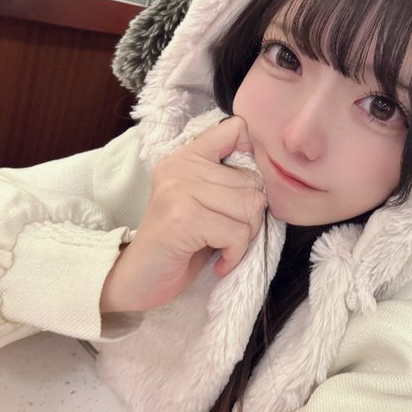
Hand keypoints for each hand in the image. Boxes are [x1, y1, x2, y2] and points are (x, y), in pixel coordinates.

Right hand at [100, 117, 264, 312]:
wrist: (139, 282)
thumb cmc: (180, 245)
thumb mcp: (205, 204)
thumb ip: (229, 183)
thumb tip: (272, 173)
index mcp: (187, 157)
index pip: (236, 129)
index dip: (254, 159)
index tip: (241, 191)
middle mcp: (181, 167)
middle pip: (254, 181)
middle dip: (251, 217)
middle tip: (228, 235)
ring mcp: (179, 190)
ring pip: (249, 207)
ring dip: (244, 237)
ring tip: (221, 246)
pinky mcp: (183, 217)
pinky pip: (237, 233)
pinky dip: (234, 255)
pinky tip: (219, 262)